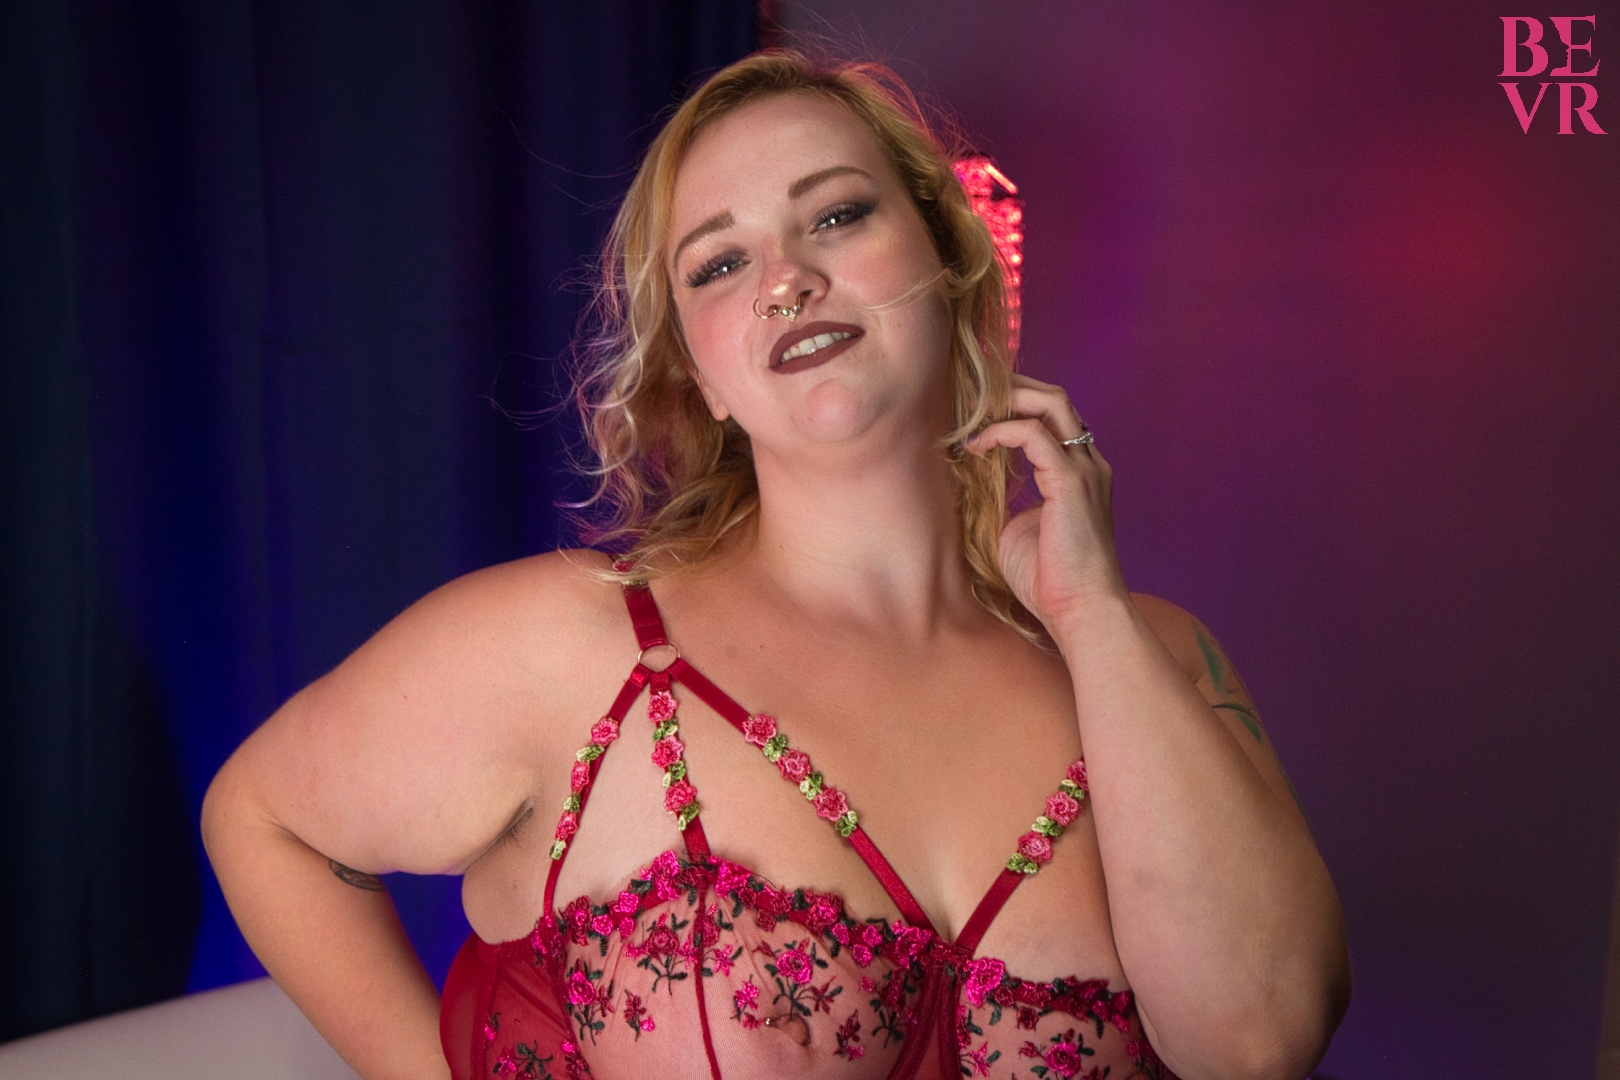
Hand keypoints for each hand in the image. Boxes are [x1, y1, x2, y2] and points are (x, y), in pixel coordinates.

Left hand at [966, 374, 1126, 635]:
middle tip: (968, 400)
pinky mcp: (1070, 483)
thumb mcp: (1017, 530)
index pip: (1054, 419)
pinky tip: (975, 446)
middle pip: (1055, 399)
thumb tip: (972, 483)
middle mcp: (1088, 465)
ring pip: (1050, 404)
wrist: (1080, 611)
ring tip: (970, 414)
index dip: (1016, 407)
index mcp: (1080, 475)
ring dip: (1006, 401)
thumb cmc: (1050, 581)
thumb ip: (1005, 501)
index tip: (975, 415)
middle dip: (1011, 390)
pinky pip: (1034, 435)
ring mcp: (1084, 470)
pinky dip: (1001, 431)